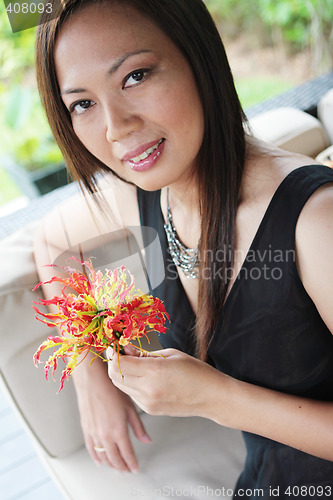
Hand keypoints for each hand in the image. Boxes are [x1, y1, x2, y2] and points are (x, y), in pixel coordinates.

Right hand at [73, 353, 150, 471]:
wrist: (92, 379)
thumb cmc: (111, 388)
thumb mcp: (130, 406)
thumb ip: (138, 426)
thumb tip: (146, 439)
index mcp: (118, 430)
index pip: (127, 454)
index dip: (132, 463)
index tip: (136, 468)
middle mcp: (105, 435)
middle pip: (114, 459)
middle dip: (122, 466)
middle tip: (128, 469)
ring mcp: (94, 433)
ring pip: (103, 456)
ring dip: (110, 463)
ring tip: (117, 466)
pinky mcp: (86, 429)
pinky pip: (91, 448)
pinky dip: (96, 457)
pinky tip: (100, 460)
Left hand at [107, 346, 221, 417]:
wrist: (212, 397)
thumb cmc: (196, 371)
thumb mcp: (171, 355)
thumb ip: (144, 354)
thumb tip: (125, 349)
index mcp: (154, 371)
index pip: (119, 363)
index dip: (113, 353)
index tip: (114, 346)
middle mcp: (148, 389)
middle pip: (115, 376)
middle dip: (114, 363)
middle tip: (121, 352)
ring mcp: (148, 403)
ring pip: (121, 387)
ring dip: (121, 374)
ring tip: (133, 363)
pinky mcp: (150, 410)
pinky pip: (132, 395)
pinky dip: (131, 384)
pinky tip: (142, 377)